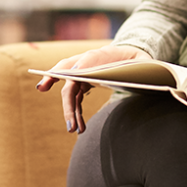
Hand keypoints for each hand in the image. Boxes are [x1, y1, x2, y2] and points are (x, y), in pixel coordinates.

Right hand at [36, 45, 151, 133]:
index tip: (43, 87)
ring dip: (71, 112)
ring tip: (76, 130)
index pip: (71, 67)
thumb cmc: (136, 60)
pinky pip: (75, 97)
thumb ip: (139, 67)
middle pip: (68, 85)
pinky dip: (76, 111)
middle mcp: (83, 64)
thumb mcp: (141, 63)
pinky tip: (79, 125)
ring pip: (70, 93)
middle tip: (71, 127)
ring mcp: (81, 74)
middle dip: (68, 106)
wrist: (133, 56)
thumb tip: (142, 75)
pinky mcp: (83, 82)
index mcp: (94, 56)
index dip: (55, 76)